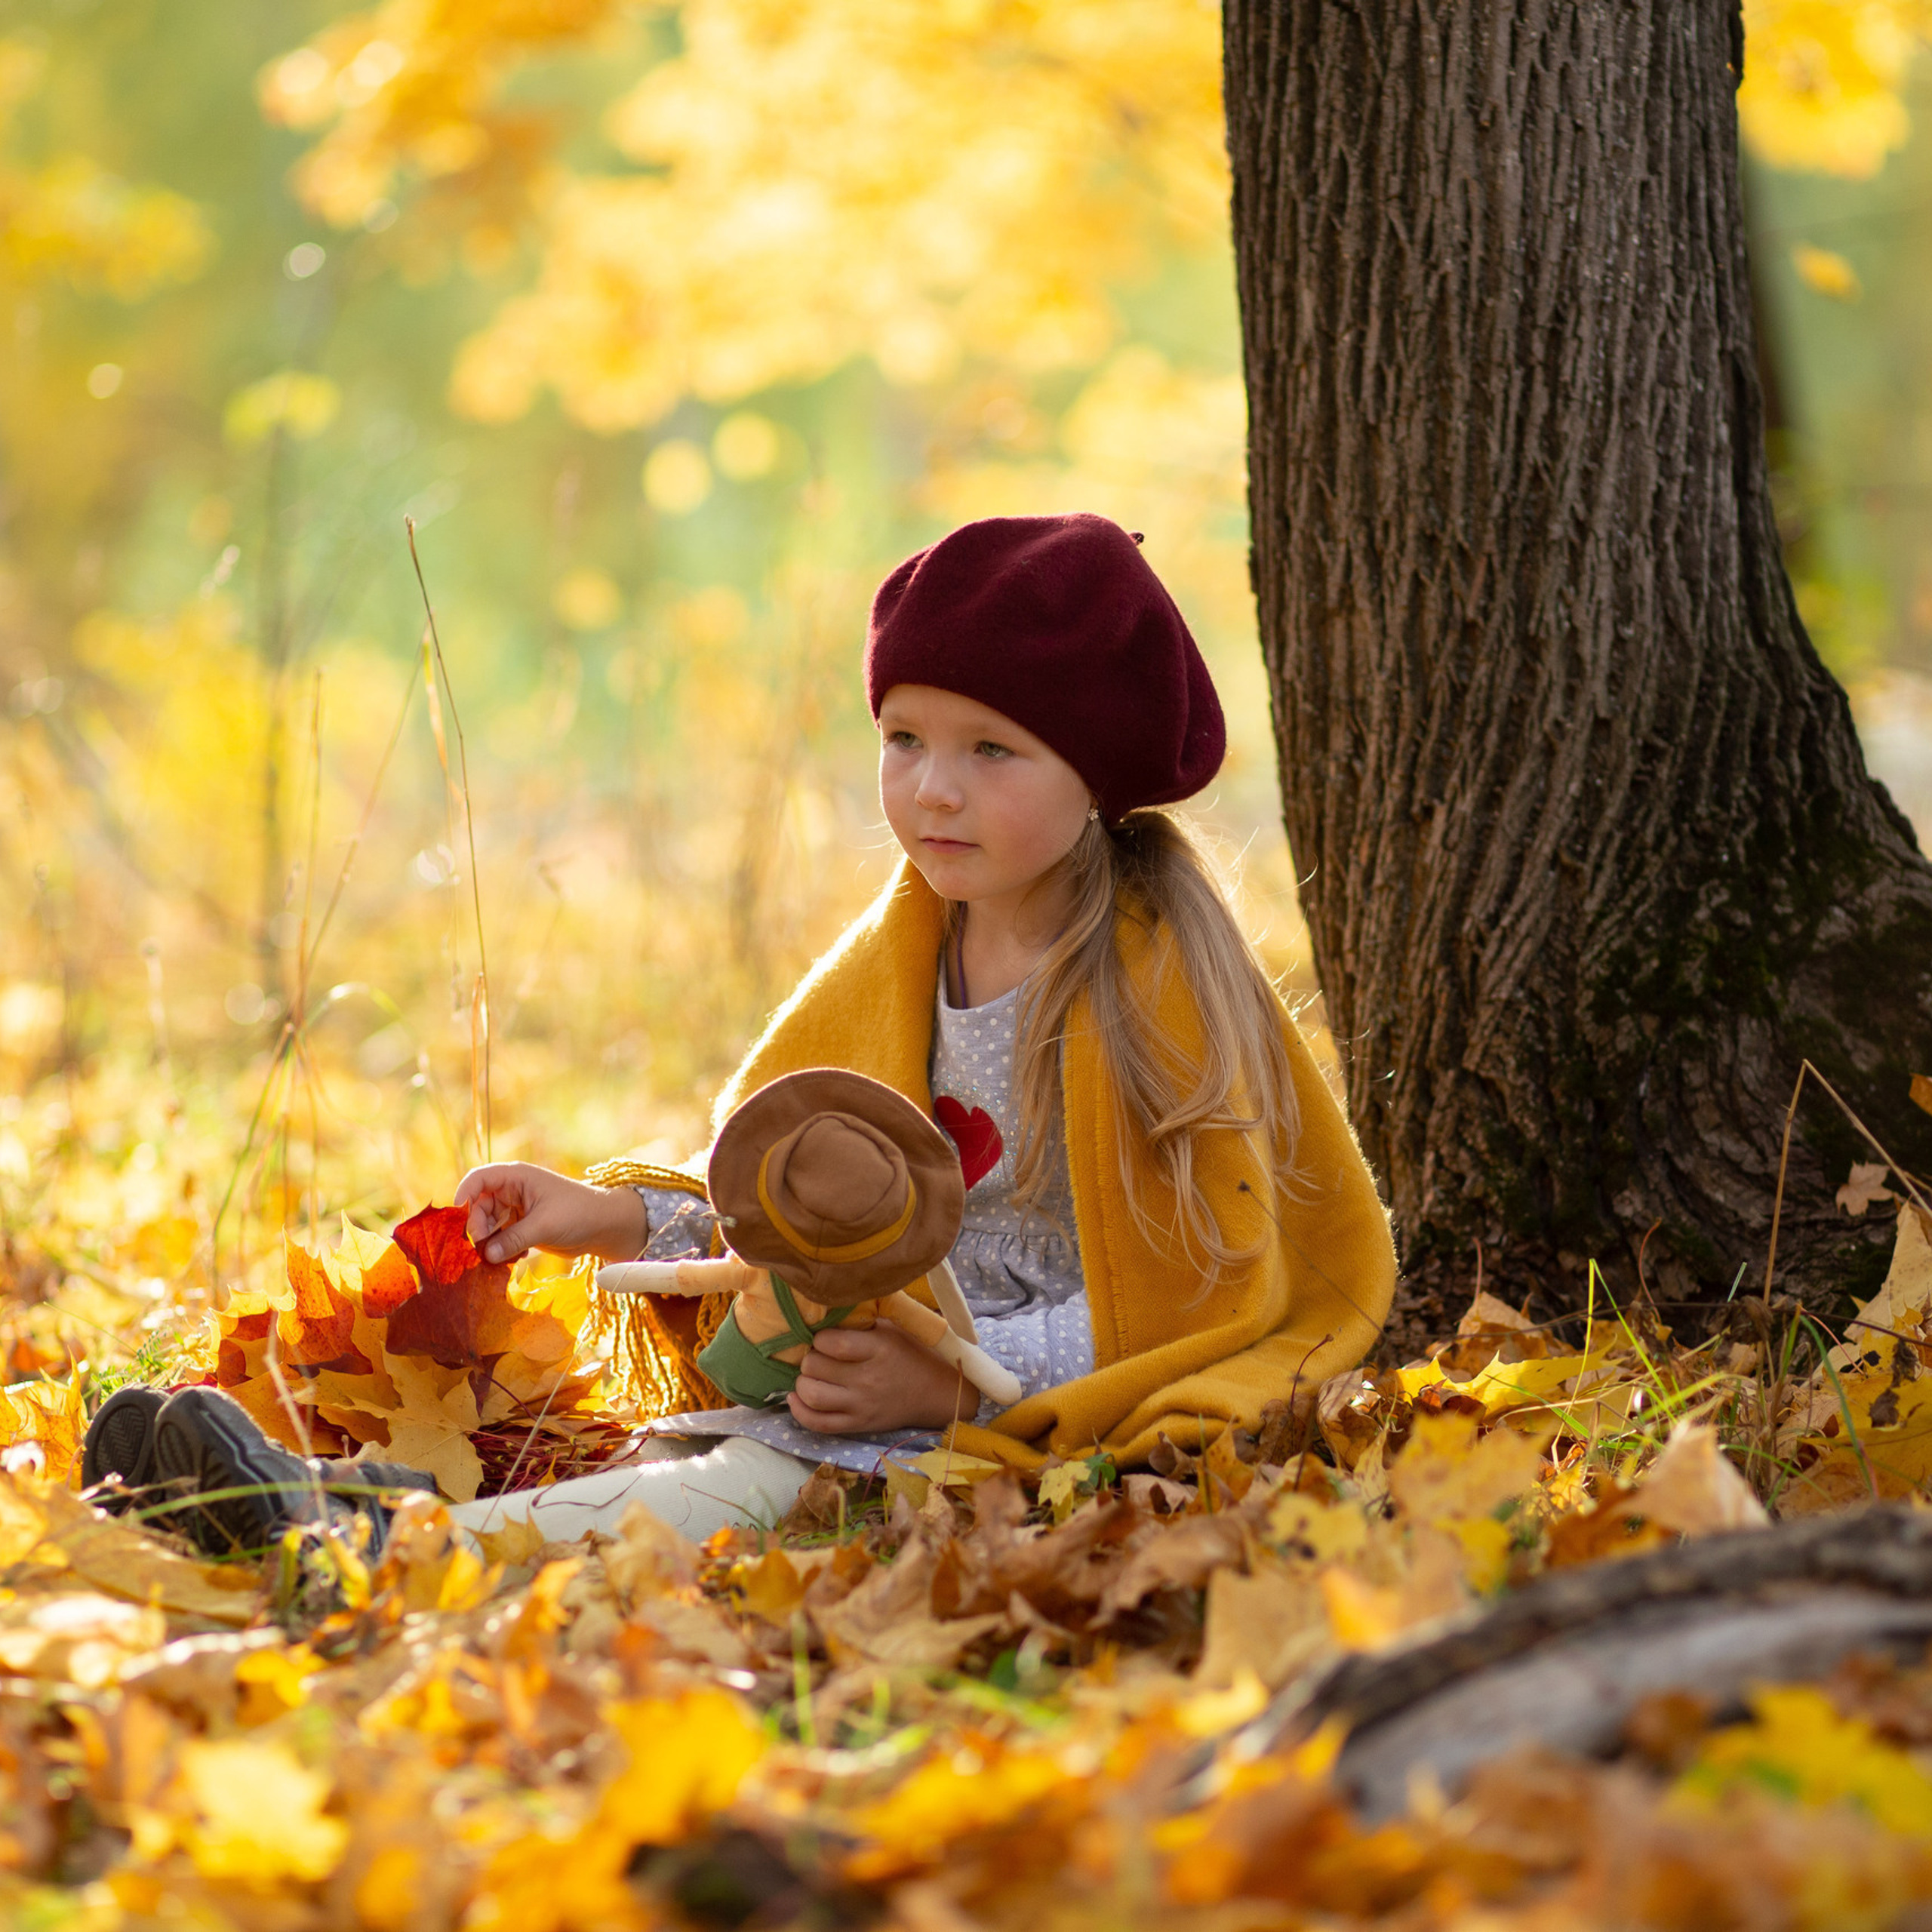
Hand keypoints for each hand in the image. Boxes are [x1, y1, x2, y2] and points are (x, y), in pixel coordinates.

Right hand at [454, 1162, 647, 1265]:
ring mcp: (516, 1208)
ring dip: (488, 1241)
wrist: (603, 1226)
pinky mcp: (521, 1226)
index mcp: (516, 1177)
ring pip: (488, 1224)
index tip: (456, 1220)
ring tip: (495, 1258)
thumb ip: (513, 1239)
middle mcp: (512, 1190)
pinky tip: (514, 1257)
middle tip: (480, 1249)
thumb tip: (486, 1255)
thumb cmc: (577, 1213)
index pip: (479, 1179)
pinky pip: (500, 1237)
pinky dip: (501, 1248)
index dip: (463, 1195)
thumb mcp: (544, 1225)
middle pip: (478, 1206)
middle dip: (477, 1227)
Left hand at [787, 1320, 971, 1433]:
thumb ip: (862, 1321)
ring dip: (802, 1382)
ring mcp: (861, 1406)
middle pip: (817, 1368)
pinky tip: (796, 1397)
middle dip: (809, 1358)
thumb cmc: (911, 1355)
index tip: (823, 1337)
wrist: (934, 1394)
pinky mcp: (857, 1425)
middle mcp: (868, 1379)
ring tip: (809, 1375)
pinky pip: (818, 1424)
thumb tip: (827, 1311)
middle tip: (816, 1356)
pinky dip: (800, 1411)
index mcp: (878, 1349)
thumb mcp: (892, 1329)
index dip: (819, 1338)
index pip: (833, 1343)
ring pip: (813, 1395)